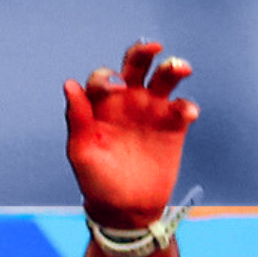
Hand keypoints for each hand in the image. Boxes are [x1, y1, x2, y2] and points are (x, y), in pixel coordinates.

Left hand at [65, 41, 196, 228]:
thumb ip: (77, 118)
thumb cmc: (96, 180)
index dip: (109, 78)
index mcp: (101, 104)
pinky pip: (183, 108)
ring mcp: (151, 111)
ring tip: (180, 68)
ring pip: (164, 79)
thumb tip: (69, 84)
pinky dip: (187, 106)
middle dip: (143, 52)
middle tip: (152, 47)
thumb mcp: (82, 151)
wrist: (125, 209)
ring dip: (173, 68)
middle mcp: (127, 101)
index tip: (118, 90)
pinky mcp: (174, 126)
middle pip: (136, 65)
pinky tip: (187, 113)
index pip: (104, 77)